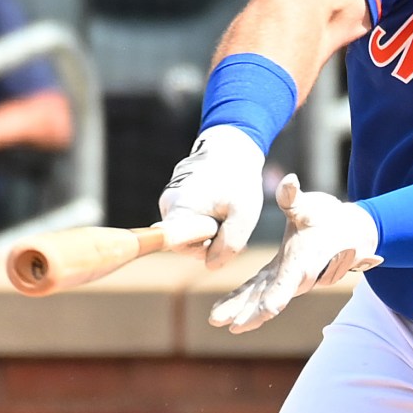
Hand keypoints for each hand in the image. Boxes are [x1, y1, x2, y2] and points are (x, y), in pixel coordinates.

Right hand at [157, 124, 266, 267]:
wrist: (232, 147)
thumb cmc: (238, 178)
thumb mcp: (244, 213)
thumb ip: (230, 243)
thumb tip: (211, 266)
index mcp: (179, 207)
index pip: (177, 245)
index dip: (198, 248)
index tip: (213, 234)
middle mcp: (168, 205)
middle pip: (186, 243)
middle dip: (212, 239)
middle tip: (231, 219)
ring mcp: (171, 202)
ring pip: (191, 234)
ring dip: (212, 230)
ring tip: (227, 210)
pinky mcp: (178, 200)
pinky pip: (193, 222)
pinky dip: (209, 221)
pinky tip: (222, 208)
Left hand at [209, 174, 381, 333]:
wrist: (349, 232)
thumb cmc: (330, 218)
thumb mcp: (312, 205)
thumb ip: (294, 198)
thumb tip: (288, 181)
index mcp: (303, 260)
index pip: (288, 282)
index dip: (277, 297)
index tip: (265, 312)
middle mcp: (297, 276)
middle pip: (271, 298)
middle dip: (250, 312)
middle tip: (229, 325)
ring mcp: (288, 278)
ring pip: (262, 298)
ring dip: (242, 310)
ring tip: (217, 319)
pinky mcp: (281, 275)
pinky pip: (259, 291)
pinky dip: (242, 300)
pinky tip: (222, 311)